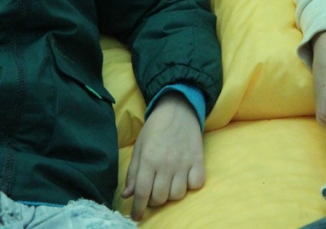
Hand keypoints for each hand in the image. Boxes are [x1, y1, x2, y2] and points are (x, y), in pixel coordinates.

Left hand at [122, 92, 204, 220]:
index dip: (138, 209)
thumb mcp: (139, 147)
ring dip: (170, 195)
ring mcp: (184, 163)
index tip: (137, 216)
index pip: (142, 193)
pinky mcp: (198, 160)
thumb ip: (133, 172)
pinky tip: (184, 179)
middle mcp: (167, 163)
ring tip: (167, 185)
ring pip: (177, 195)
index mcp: (149, 159)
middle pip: (160, 197)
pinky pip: (196, 184)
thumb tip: (127, 195)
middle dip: (153, 201)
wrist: (178, 109)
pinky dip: (190, 186)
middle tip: (153, 194)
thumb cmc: (155, 128)